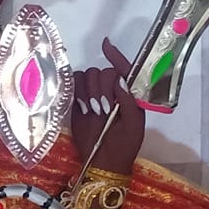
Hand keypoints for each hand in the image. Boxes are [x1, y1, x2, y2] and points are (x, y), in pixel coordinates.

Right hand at [71, 38, 144, 171]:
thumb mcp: (134, 124)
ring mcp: (94, 94)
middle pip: (104, 71)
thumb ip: (129, 101)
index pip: (124, 68)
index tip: (106, 46)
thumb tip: (119, 80)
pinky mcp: (78, 102)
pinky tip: (82, 106)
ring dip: (90, 91)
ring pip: (88, 76)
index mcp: (129, 92)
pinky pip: (74, 84)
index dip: (116, 56)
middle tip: (103, 108)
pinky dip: (77, 91)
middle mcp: (111, 90)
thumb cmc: (125, 145)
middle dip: (103, 88)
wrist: (105, 162)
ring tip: (94, 110)